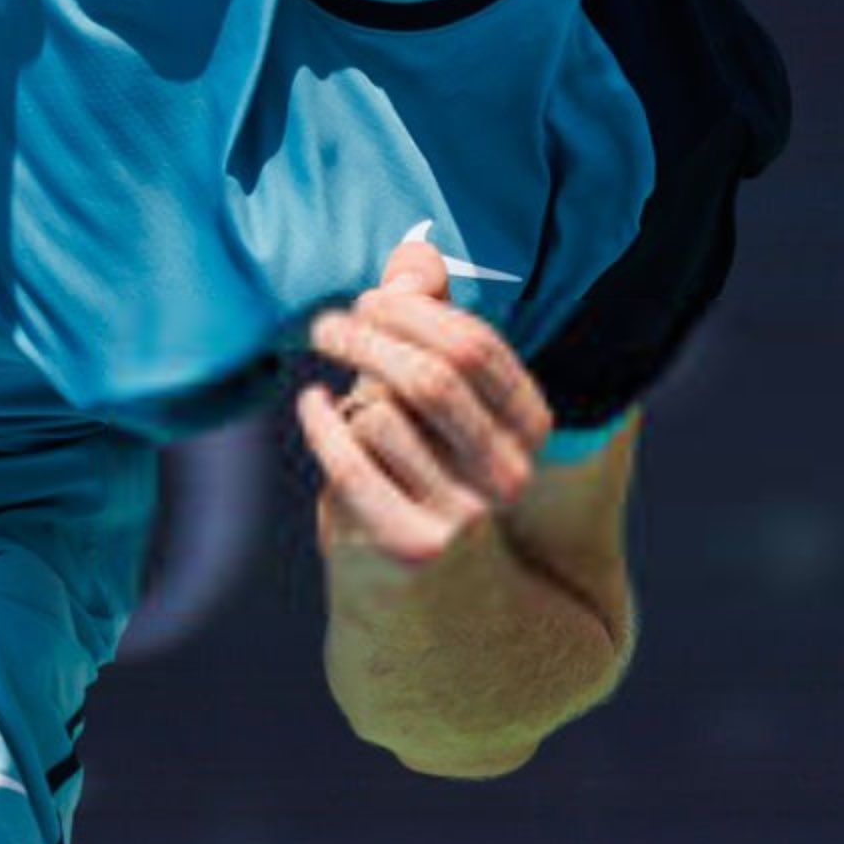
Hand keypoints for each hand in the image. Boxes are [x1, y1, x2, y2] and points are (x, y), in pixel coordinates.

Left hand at [296, 234, 556, 579]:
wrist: (416, 591)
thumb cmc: (419, 464)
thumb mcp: (434, 394)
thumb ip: (430, 322)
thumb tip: (415, 252)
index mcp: (531, 428)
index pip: (475, 346)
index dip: (413, 311)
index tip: (369, 300)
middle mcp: (510, 475)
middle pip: (431, 377)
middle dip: (369, 337)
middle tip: (327, 324)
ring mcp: (465, 516)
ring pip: (383, 417)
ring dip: (350, 394)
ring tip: (344, 399)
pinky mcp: (412, 547)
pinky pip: (350, 461)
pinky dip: (321, 422)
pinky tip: (312, 403)